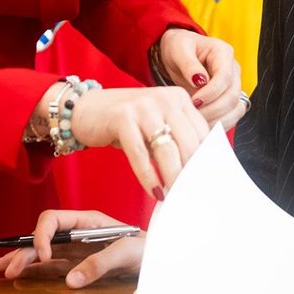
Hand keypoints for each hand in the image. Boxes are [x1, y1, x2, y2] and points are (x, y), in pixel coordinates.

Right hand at [0, 210, 145, 288]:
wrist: (161, 263)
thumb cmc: (149, 250)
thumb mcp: (127, 253)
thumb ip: (100, 263)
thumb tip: (70, 280)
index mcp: (87, 221)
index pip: (53, 220)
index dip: (43, 236)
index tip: (46, 257)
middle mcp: (77, 233)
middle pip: (42, 237)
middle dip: (24, 250)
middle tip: (9, 269)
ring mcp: (75, 250)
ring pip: (42, 251)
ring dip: (23, 259)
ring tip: (3, 270)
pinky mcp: (77, 265)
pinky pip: (50, 266)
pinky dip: (33, 269)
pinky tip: (18, 274)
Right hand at [68, 84, 209, 196]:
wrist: (85, 108)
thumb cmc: (125, 121)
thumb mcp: (157, 123)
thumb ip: (176, 138)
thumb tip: (199, 171)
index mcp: (178, 98)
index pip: (202, 132)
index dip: (206, 160)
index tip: (208, 182)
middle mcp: (164, 98)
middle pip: (188, 142)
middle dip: (192, 172)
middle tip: (193, 194)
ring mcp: (143, 106)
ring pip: (167, 149)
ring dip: (173, 177)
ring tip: (175, 195)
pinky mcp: (122, 118)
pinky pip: (140, 154)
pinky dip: (148, 177)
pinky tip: (154, 191)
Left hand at [157, 27, 245, 127]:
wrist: (179, 54)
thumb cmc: (179, 48)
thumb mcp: (178, 50)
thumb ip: (189, 64)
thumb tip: (200, 80)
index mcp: (223, 52)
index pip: (224, 77)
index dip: (210, 93)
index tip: (193, 102)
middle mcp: (233, 69)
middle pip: (232, 95)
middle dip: (212, 110)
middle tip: (192, 116)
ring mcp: (234, 84)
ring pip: (236, 108)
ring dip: (217, 119)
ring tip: (196, 122)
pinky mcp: (230, 98)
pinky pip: (233, 116)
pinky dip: (220, 124)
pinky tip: (203, 125)